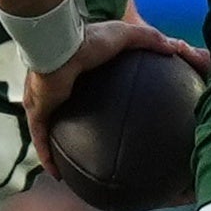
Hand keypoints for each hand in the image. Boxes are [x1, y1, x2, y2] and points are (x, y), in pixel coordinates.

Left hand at [24, 20, 207, 174]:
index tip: (98, 106)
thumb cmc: (90, 38)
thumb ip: (149, 39)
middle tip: (81, 141)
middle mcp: (55, 87)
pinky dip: (46, 156)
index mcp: (74, 69)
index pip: (79, 84)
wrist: (60, 44)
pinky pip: (40, 139)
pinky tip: (56, 175)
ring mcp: (43, 101)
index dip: (87, 96)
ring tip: (64, 167)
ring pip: (45, 129)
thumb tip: (173, 48)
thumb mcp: (127, 36)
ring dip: (51, 147)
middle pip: (60, 110)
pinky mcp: (37, 110)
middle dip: (66, 124)